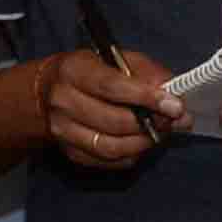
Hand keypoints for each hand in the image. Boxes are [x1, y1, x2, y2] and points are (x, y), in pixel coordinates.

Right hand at [40, 47, 181, 171]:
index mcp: (73, 70)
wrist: (46, 92)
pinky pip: (107, 161)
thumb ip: (146, 73)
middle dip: (150, 123)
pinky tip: (142, 142)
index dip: (146, 98)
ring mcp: (63, 131)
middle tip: (174, 120)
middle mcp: (63, 101)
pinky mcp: (70, 152)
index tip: (175, 105)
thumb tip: (174, 93)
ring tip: (160, 132)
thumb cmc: (89, 71)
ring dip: (143, 142)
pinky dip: (131, 154)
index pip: (112, 87)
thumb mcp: (115, 60)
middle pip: (113, 121)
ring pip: (111, 147)